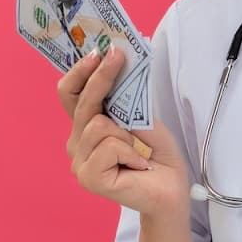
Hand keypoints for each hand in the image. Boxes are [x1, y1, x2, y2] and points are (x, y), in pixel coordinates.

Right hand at [57, 48, 189, 222]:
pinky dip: (130, 152)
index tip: (98, 51)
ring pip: (98, 125)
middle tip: (117, 55)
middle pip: (82, 102)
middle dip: (102, 77)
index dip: (80, 71)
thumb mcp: (141, 118)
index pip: (70, 94)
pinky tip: (138, 166)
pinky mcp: (89, 177)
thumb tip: (114, 63)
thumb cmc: (157, 156)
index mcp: (87, 126)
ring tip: (138, 152)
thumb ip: (123, 100)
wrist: (171, 190)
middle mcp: (77, 143)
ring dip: (127, 135)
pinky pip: (108, 146)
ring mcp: (80, 162)